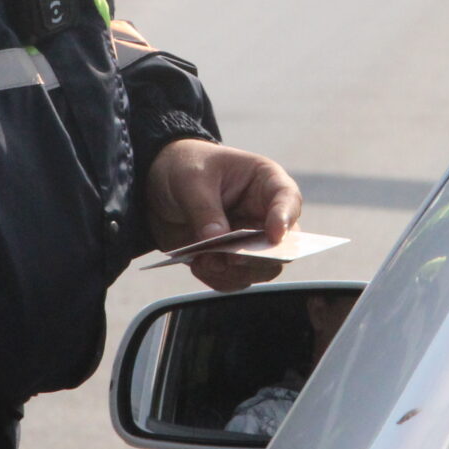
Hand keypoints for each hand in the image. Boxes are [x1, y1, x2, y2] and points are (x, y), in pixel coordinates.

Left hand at [144, 140, 302, 292]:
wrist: (159, 185)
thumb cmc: (185, 168)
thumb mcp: (191, 180)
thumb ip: (205, 210)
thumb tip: (216, 241)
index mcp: (264, 181)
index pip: (288, 199)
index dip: (285, 218)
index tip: (274, 235)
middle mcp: (264, 215)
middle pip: (282, 245)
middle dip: (258, 257)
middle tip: (232, 258)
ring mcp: (249, 241)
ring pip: (261, 269)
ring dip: (235, 272)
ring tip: (204, 262)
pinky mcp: (230, 259)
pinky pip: (235, 279)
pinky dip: (218, 279)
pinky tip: (197, 265)